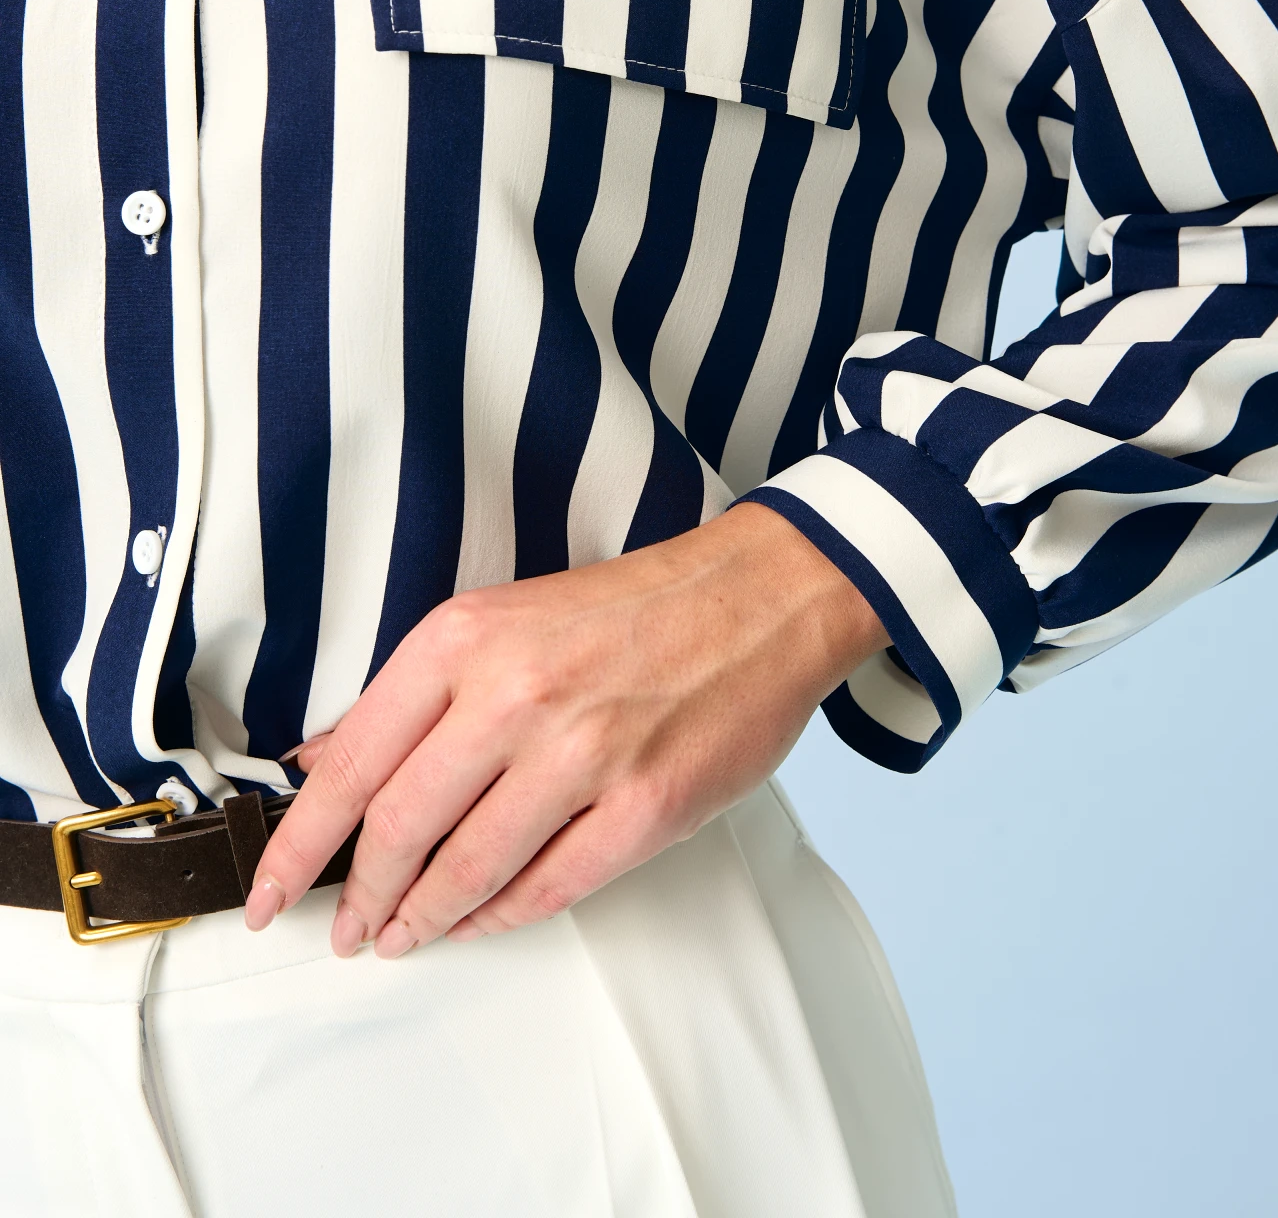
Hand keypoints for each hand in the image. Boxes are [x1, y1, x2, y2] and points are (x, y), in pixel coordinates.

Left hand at [244, 502, 885, 958]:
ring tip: (401, 936)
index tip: (267, 889)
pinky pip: (548, 888)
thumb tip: (327, 759)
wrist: (756, 596)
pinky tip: (479, 922)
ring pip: (467, 871)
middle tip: (343, 929)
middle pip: (399, 828)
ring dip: (422, 920)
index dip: (297, 844)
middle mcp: (515, 693)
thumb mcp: (502, 616)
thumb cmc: (632, 608)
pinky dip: (501, 917)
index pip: (352, 763)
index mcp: (466, 639)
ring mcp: (583, 754)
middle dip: (358, 897)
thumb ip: (413, 692)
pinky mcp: (643, 806)